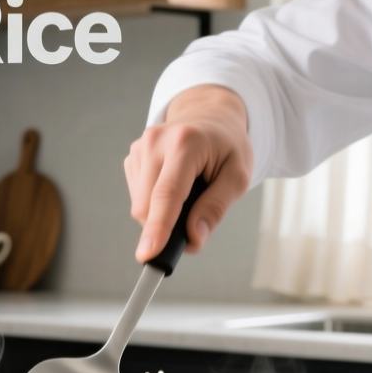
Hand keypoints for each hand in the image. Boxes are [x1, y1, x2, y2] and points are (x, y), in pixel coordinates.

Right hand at [125, 85, 252, 262]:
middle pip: (147, 205)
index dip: (157, 228)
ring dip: (162, 214)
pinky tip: (174, 186)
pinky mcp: (133, 156)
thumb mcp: (238, 176)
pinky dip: (155, 203)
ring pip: (140, 205)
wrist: (211, 117)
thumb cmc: (228, 147)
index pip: (167, 194)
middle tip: (195, 223)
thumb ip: (216, 208)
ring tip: (189, 193)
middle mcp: (156, 141)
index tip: (147, 255)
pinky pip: (138, 196)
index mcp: (185, 143)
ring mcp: (140, 147)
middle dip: (166, 227)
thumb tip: (193, 239)